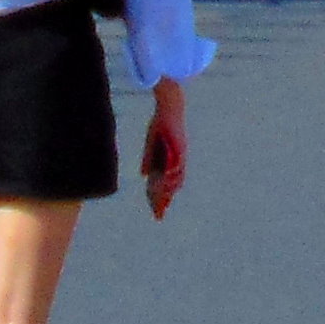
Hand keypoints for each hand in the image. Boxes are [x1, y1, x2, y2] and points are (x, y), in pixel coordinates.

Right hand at [141, 82, 189, 218]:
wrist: (169, 108)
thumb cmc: (161, 125)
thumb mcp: (152, 145)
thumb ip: (149, 159)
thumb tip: (144, 175)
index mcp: (172, 161)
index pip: (167, 184)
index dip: (162, 198)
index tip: (157, 213)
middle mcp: (179, 160)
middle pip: (173, 185)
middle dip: (165, 200)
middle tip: (159, 215)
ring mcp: (180, 154)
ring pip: (178, 178)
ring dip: (169, 191)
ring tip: (161, 202)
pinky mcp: (180, 146)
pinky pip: (178, 163)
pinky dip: (173, 174)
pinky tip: (166, 182)